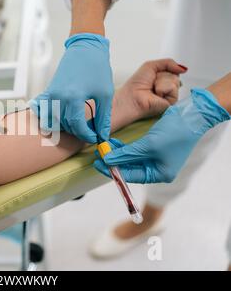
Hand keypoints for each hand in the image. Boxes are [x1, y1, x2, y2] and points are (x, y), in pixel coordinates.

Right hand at [30, 33, 112, 142]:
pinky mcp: (48, 91)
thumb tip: (103, 134)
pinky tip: (57, 120)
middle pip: (64, 125)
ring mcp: (51, 94)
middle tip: (88, 132)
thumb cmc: (97, 68)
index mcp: (74, 98)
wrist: (85, 48)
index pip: (77, 126)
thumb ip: (103, 117)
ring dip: (64, 127)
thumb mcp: (105, 93)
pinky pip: (43, 110)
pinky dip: (47, 117)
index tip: (94, 138)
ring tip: (77, 126)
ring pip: (52, 121)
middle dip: (76, 132)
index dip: (86, 135)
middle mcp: (58, 97)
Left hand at [95, 88, 230, 182]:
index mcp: (160, 174)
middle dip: (113, 161)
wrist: (193, 114)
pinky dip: (124, 147)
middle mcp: (158, 168)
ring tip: (104, 146)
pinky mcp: (153, 146)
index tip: (98, 164)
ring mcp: (156, 157)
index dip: (113, 170)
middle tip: (98, 154)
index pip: (131, 176)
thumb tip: (108, 160)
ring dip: (117, 152)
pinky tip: (114, 143)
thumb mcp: (148, 145)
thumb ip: (127, 154)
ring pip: (130, 158)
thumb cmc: (175, 132)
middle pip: (129, 168)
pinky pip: (135, 150)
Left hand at [112, 59, 186, 126]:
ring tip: (153, 88)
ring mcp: (170, 96)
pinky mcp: (171, 103)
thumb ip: (168, 63)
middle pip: (176, 75)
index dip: (165, 70)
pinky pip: (173, 88)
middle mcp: (167, 88)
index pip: (174, 70)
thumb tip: (184, 69)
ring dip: (162, 81)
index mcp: (163, 80)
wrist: (131, 96)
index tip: (154, 75)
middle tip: (152, 82)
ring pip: (175, 80)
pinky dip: (163, 88)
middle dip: (162, 75)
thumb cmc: (136, 83)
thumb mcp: (151, 65)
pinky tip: (156, 94)